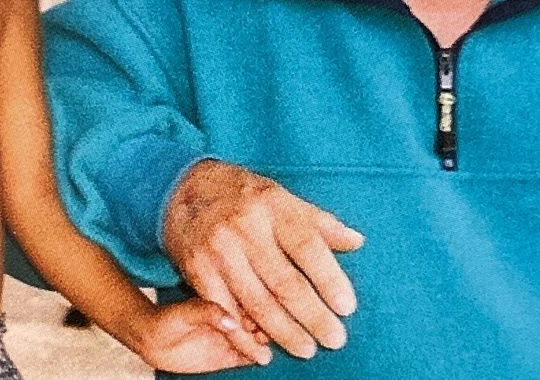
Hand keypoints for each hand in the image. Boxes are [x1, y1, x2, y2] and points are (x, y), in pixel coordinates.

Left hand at [134, 298, 257, 373]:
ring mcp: (229, 339)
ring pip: (256, 340)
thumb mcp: (186, 313)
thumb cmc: (166, 320)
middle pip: (257, 322)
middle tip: (265, 332)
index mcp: (222, 304)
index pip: (248, 304)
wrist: (152, 340)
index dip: (260, 307)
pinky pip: (247, 357)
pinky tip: (261, 358)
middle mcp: (228, 321)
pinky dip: (257, 358)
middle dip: (267, 325)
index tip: (266, 313)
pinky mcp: (225, 357)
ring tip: (263, 346)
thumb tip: (234, 322)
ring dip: (264, 342)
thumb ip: (208, 313)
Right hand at [162, 160, 363, 360]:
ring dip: (284, 332)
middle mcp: (245, 228)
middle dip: (312, 316)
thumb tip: (357, 242)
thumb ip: (319, 221)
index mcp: (272, 206)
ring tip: (306, 349)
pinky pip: (224, 310)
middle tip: (335, 339)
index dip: (329, 279)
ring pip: (257, 301)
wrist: (181, 187)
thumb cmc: (242, 194)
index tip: (347, 307)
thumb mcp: (281, 196)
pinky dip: (243, 337)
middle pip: (284, 281)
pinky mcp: (198, 270)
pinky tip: (262, 352)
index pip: (307, 246)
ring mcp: (219, 250)